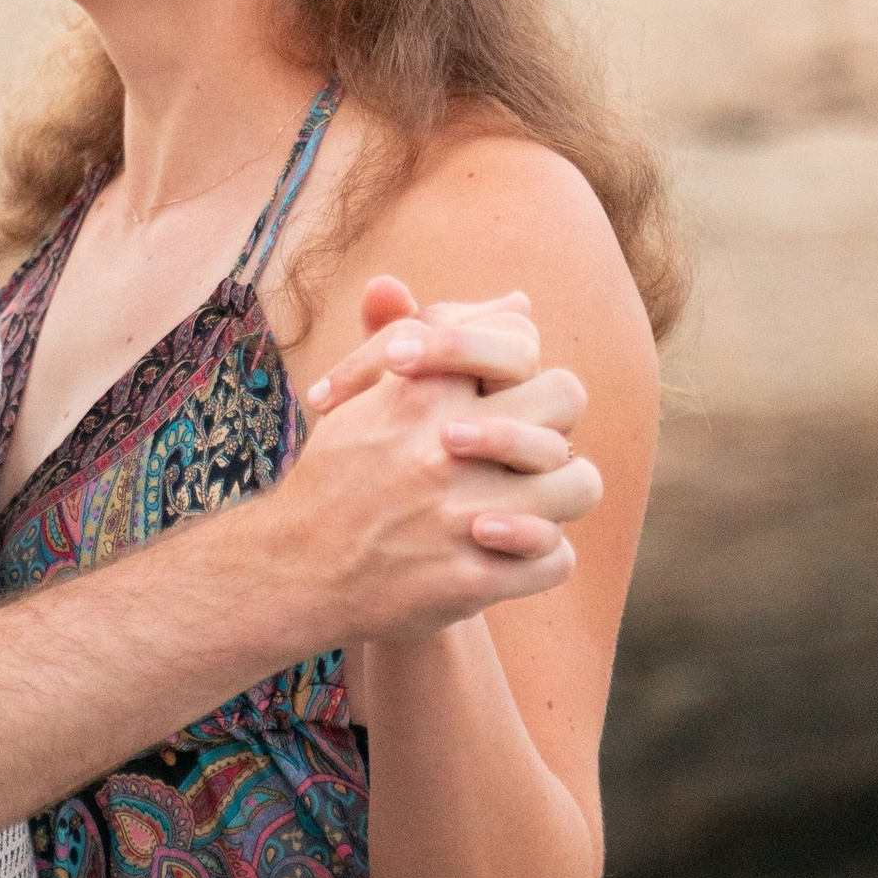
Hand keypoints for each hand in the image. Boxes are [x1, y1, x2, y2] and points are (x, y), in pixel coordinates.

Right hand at [303, 277, 596, 563]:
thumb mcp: (370, 393)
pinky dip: (541, 558)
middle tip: (528, 445)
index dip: (520, 363)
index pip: (521, 341)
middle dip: (553, 418)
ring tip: (533, 501)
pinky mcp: (475, 577)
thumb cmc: (341, 474)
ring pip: (580, 482)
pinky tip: (512, 550)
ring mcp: (465, 512)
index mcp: (421, 390)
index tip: (499, 390)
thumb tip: (518, 300)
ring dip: (560, 493)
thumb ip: (436, 337)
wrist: (298, 569)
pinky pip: (557, 558)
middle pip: (566, 396)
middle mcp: (447, 445)